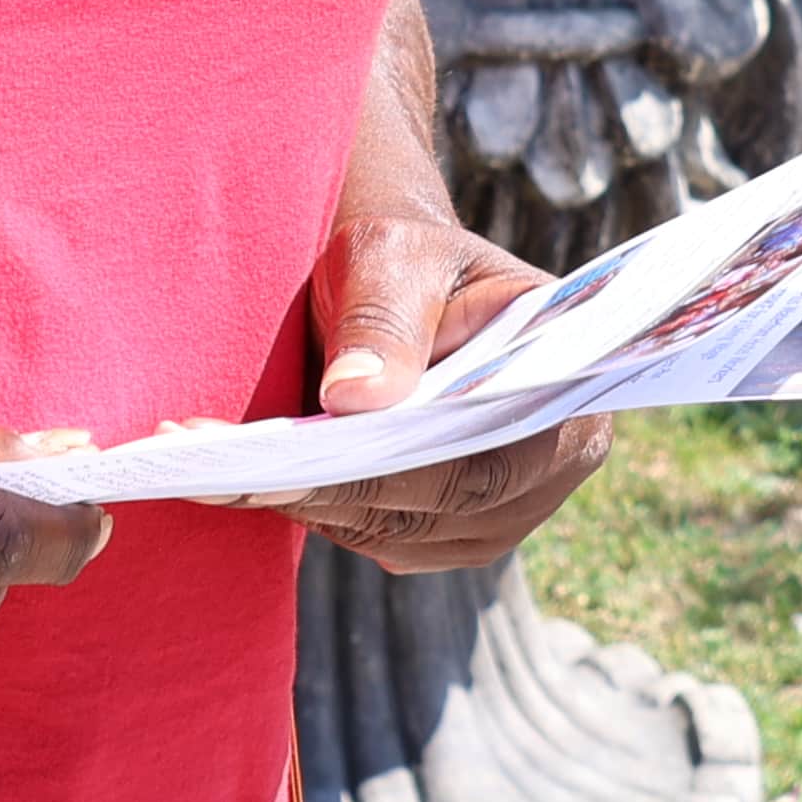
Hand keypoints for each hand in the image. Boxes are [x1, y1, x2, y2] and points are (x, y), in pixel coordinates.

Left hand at [247, 199, 607, 572]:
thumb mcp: (386, 259)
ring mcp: (518, 499)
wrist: (393, 281)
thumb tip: (355, 400)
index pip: (487, 449)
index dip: (396, 465)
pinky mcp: (467, 525)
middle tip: (233, 472)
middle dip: (338, 491)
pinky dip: (333, 520)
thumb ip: (380, 321)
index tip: (301, 456)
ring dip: (324, 511)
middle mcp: (562, 451)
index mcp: (568, 374)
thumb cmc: (399, 257)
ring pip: (415, 535)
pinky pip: (396, 544)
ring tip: (233, 472)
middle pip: (449, 504)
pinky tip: (276, 484)